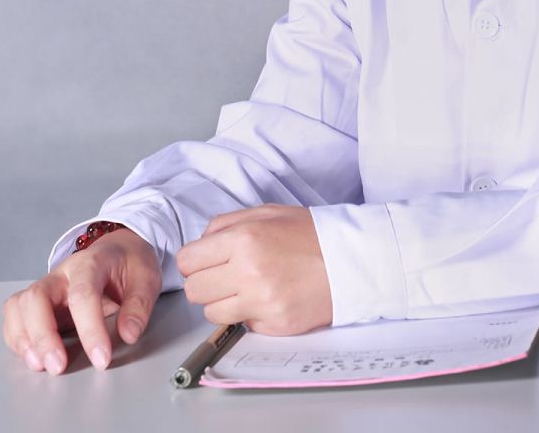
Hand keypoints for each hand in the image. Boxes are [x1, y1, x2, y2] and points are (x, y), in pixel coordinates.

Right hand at [2, 227, 161, 373]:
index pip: (83, 295)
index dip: (90, 329)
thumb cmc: (130, 263)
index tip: (102, 359)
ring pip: (19, 306)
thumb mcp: (147, 277)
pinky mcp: (38, 302)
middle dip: (43, 336)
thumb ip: (139, 305)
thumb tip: (129, 334)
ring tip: (41, 365)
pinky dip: (17, 339)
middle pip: (37, 298)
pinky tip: (33, 357)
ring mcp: (47, 286)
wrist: (119, 249)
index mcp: (91, 262)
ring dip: (25, 338)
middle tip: (58, 367)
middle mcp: (62, 274)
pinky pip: (14, 317)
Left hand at [176, 204, 331, 335]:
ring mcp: (261, 303)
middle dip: (205, 282)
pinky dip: (249, 315)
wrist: (350, 260)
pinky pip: (241, 326)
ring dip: (223, 302)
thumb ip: (227, 223)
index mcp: (243, 239)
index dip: (194, 261)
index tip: (205, 261)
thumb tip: (200, 243)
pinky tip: (268, 298)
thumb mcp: (267, 212)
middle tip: (225, 275)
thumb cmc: (309, 234)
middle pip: (194, 290)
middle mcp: (248, 272)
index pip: (187, 261)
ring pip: (211, 313)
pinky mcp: (273, 326)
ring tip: (246, 287)